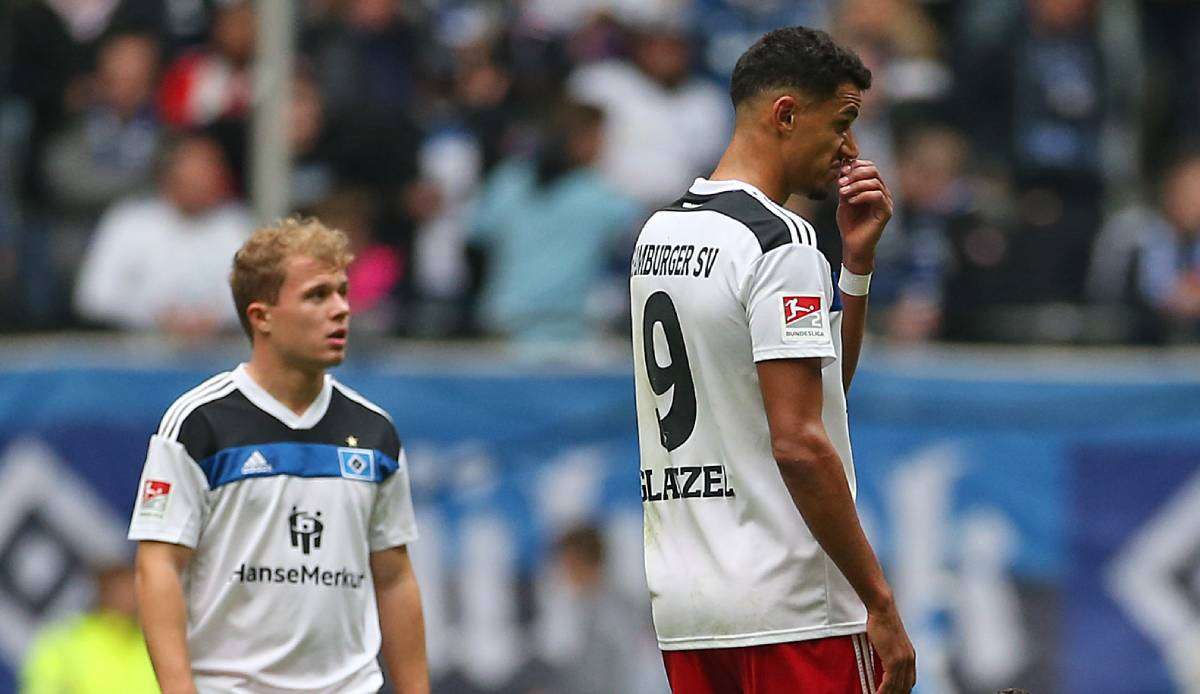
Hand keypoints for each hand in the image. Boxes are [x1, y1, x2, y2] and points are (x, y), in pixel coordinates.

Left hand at [835, 159, 892, 273]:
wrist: (853, 245)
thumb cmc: (849, 224)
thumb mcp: (844, 201)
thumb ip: (845, 186)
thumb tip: (843, 169)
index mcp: (873, 187)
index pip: (869, 167)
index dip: (855, 166)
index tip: (840, 171)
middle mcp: (882, 192)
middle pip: (873, 170)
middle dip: (855, 173)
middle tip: (841, 181)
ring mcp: (886, 201)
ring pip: (874, 182)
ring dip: (856, 185)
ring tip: (842, 192)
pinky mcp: (886, 212)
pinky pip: (877, 195)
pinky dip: (862, 195)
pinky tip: (851, 201)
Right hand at [866, 601, 915, 692]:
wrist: (883, 610)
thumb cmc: (882, 621)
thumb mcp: (890, 640)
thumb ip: (890, 652)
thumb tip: (883, 662)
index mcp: (910, 656)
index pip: (910, 681)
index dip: (902, 691)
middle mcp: (909, 660)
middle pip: (905, 687)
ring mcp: (902, 661)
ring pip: (897, 686)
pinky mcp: (893, 660)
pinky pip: (889, 682)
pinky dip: (883, 691)